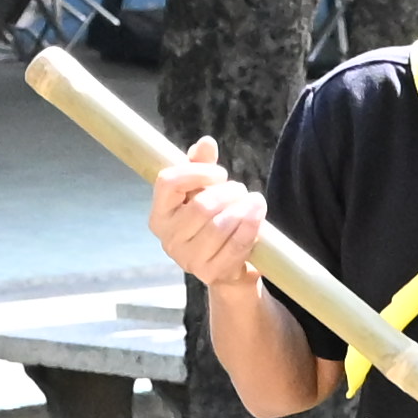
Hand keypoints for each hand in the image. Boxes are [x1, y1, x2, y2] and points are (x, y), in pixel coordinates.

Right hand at [151, 137, 266, 300]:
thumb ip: (200, 166)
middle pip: (201, 205)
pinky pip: (235, 247)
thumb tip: (206, 143)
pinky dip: (250, 228)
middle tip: (241, 190)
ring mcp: (188, 260)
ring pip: (219, 226)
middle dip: (228, 193)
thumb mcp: (202, 191)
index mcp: (159, 214)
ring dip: (243, 209)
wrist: (226, 265)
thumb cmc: (211, 221)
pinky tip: (258, 217)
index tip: (220, 172)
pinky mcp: (211, 274)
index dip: (197, 171)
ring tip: (254, 202)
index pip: (168, 182)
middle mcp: (168, 239)